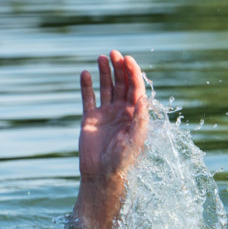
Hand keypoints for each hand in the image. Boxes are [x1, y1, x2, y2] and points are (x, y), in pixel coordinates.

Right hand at [69, 50, 148, 228]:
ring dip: (105, 72)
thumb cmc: (123, 160)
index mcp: (136, 114)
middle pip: (122, 84)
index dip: (133, 73)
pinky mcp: (90, 118)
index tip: (128, 59)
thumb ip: (140, 118)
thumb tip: (142, 96)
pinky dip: (86, 86)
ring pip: (106, 87)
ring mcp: (106, 114)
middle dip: (119, 68)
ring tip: (101, 58)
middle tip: (114, 53)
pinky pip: (88, 98)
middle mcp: (122, 111)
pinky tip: (85, 73)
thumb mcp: (136, 139)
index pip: (135, 88)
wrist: (102, 175)